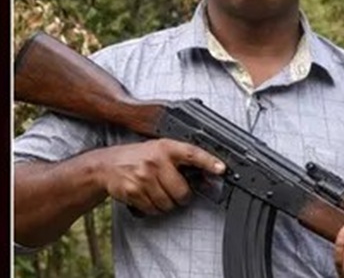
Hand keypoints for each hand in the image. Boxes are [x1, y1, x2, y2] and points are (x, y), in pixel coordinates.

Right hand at [95, 139, 225, 214]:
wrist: (107, 164)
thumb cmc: (139, 157)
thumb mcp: (160, 151)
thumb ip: (181, 161)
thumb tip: (205, 177)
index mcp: (166, 147)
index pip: (192, 153)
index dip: (208, 162)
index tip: (221, 169)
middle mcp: (156, 160)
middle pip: (182, 191)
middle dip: (182, 196)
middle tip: (174, 189)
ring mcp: (144, 177)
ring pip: (168, 204)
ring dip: (166, 203)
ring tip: (157, 190)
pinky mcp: (133, 191)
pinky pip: (153, 209)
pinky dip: (152, 207)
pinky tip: (146, 195)